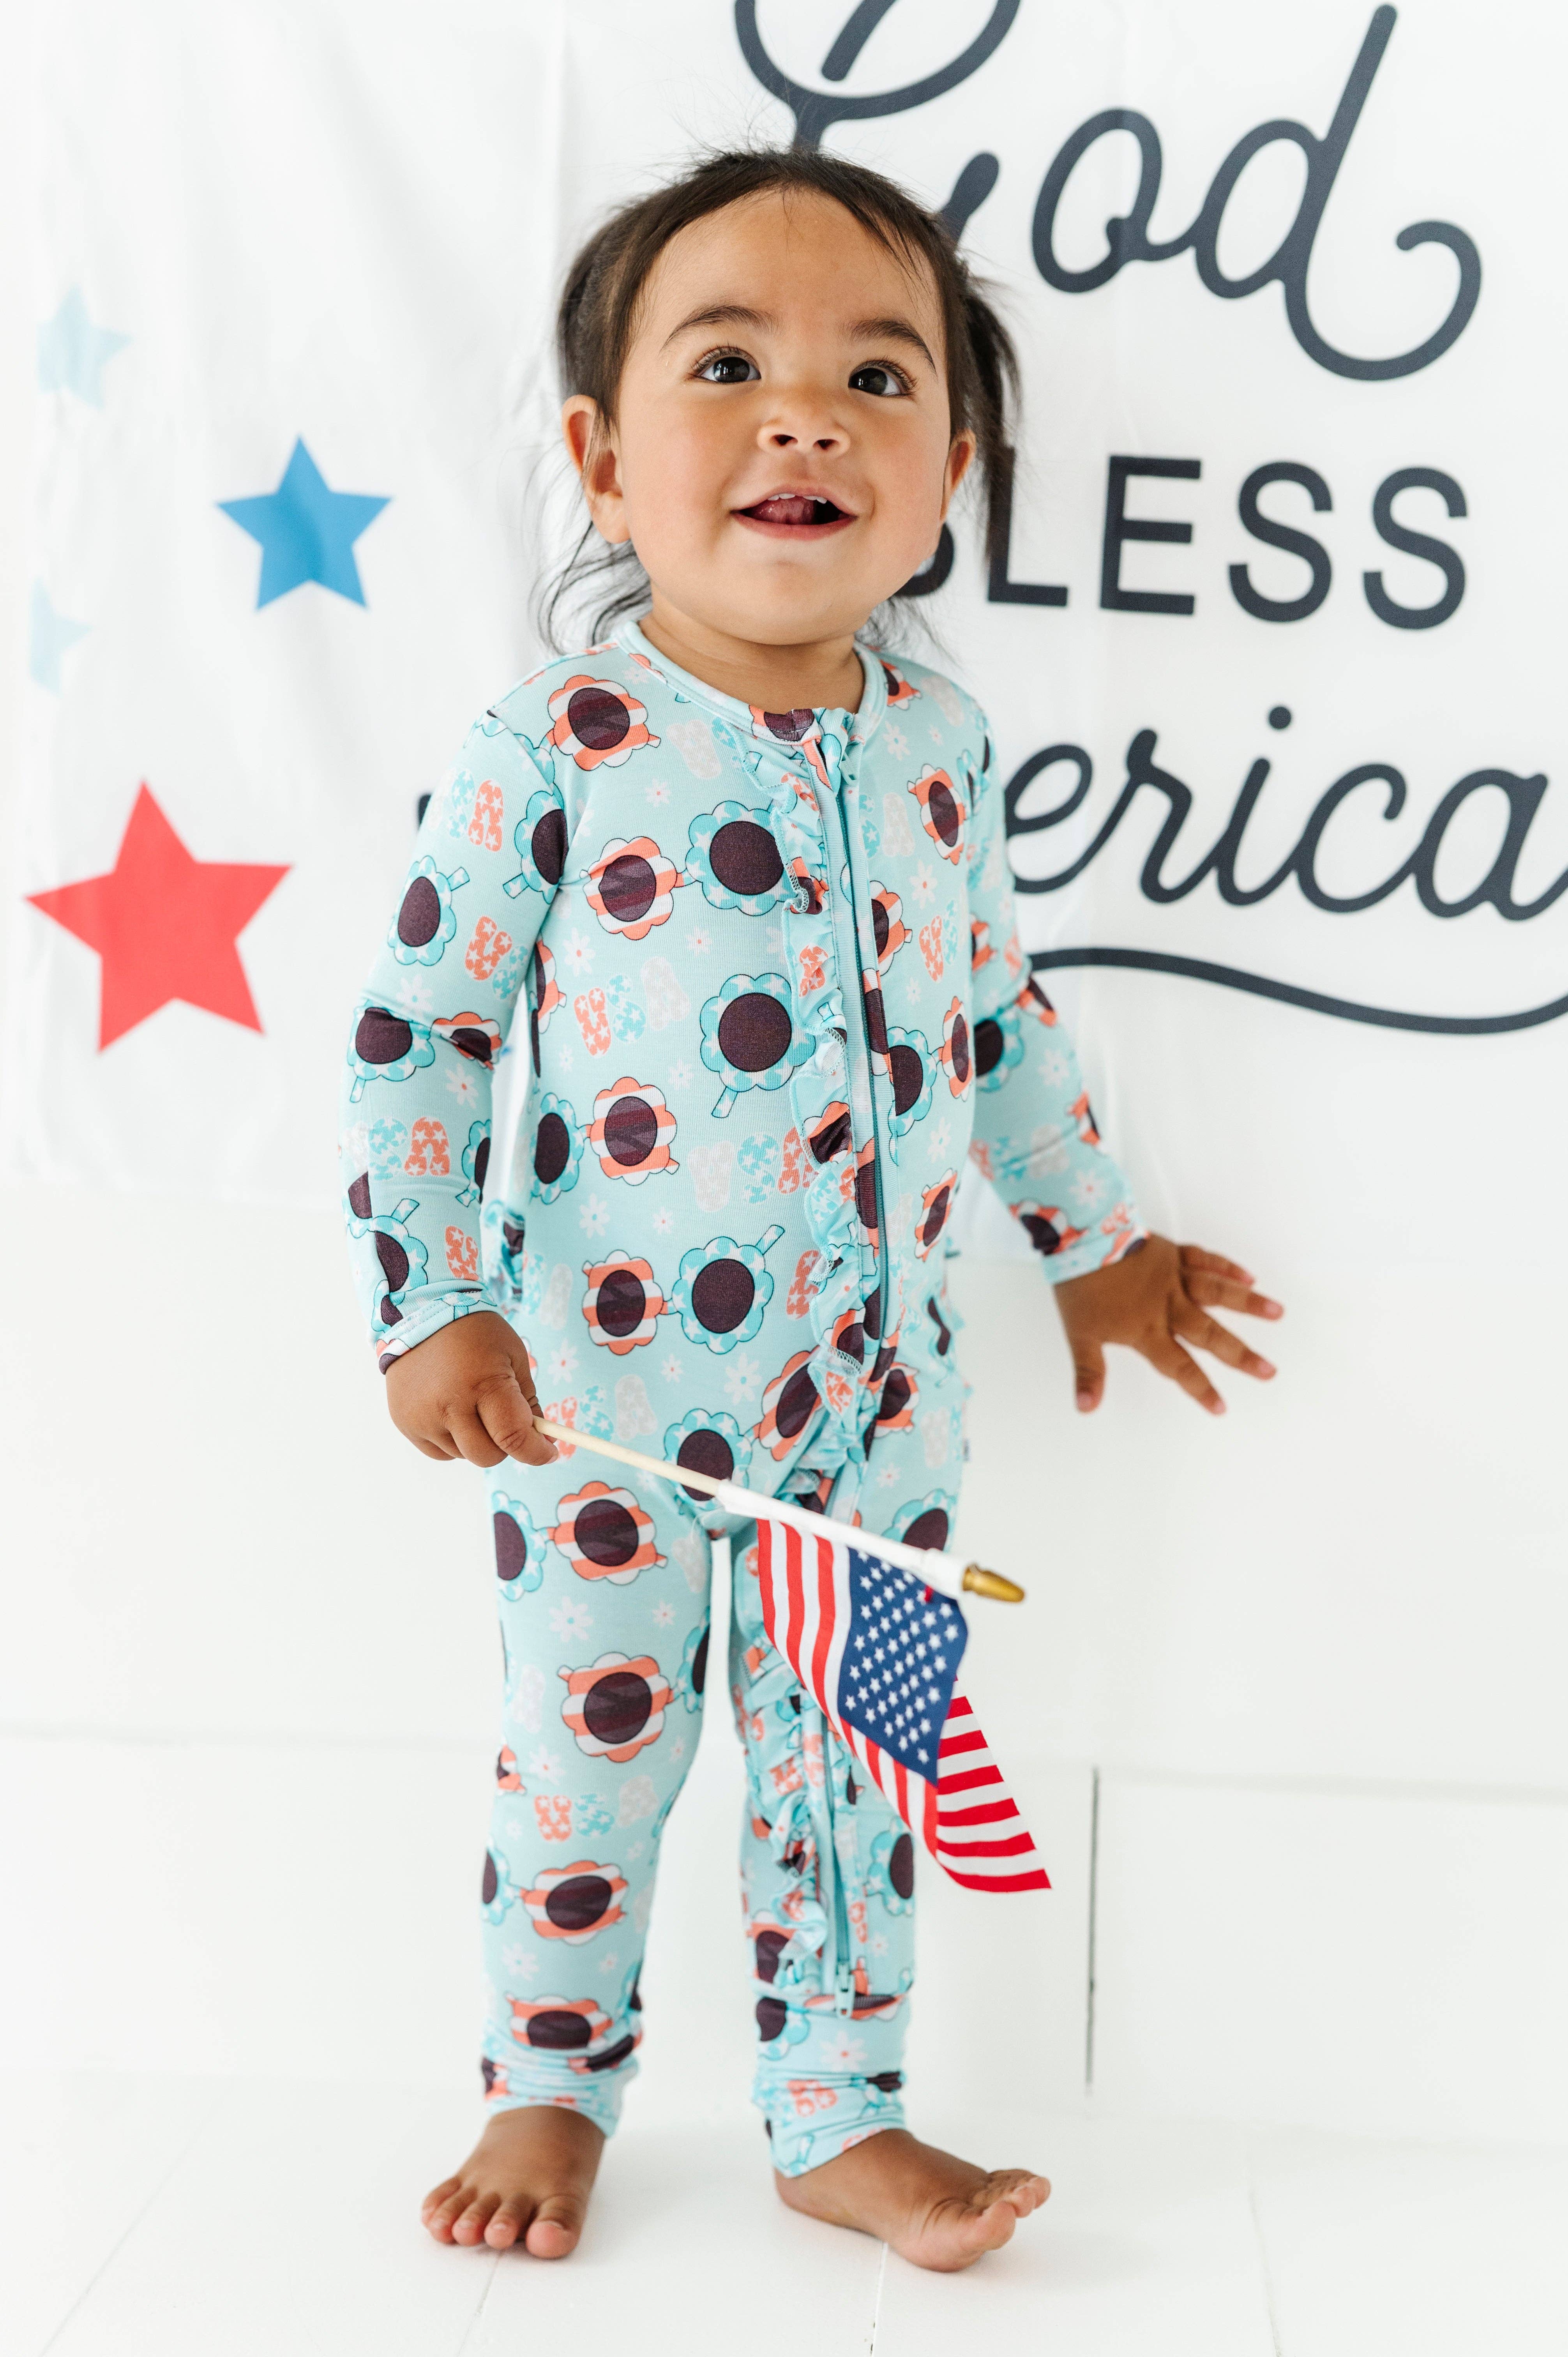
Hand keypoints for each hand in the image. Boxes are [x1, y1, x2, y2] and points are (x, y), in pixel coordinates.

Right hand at [384, 1310, 558, 1466]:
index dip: (535, 1452)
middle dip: (504, 1446)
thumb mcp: (514, 1358)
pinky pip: (439, 1452)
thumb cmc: (476, 1334)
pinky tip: (450, 1411)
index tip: (548, 1453)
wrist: (422, 1314)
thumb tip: (542, 1443)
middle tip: (506, 1424)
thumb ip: (528, 1402)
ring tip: (472, 1406)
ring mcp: (422, 1417)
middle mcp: (448, 1406)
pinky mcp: (404, 1422)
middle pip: (487, 1456)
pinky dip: (452, 1441)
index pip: (513, 1438)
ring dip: (476, 1441)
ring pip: (463, 1455)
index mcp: (483, 1385)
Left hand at [1052, 1235, 1281, 1416]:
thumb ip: (1088, 1373)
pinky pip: (1205, 1259)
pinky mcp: (1172, 1253)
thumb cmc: (1079, 1286)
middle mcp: (1168, 1305)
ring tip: (1278, 1313)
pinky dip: (1227, 1267)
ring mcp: (1174, 1277)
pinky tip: (1249, 1276)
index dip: (1200, 1388)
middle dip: (1240, 1355)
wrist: (1080, 1238)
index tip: (1221, 1407)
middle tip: (1269, 1371)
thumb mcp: (1079, 1334)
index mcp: (1147, 1329)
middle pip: (1210, 1334)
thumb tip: (1085, 1408)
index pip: (1179, 1366)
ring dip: (1248, 1303)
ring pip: (1217, 1292)